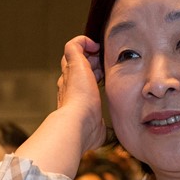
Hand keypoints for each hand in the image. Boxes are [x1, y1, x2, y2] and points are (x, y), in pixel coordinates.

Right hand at [15, 36, 105, 177]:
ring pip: (74, 55)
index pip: (81, 81)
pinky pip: (73, 45)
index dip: (94, 76)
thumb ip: (104, 129)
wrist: (76, 124)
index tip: (105, 78)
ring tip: (99, 56)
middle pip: (75, 67)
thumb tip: (112, 137)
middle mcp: (68, 85)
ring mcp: (69, 74)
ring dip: (87, 53)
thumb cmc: (86, 131)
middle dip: (91, 63)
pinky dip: (82, 42)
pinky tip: (94, 47)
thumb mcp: (99, 131)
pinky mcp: (73, 64)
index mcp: (73, 99)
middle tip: (103, 67)